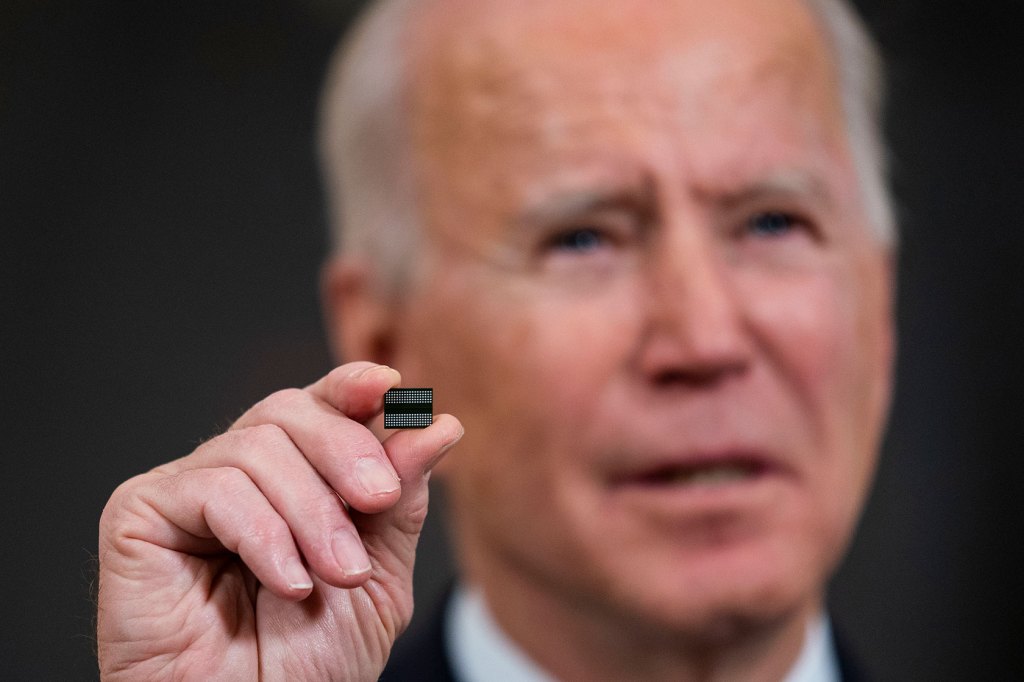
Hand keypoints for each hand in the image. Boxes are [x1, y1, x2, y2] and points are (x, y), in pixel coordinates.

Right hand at [96, 362, 462, 679]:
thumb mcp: (380, 574)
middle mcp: (237, 474)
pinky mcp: (139, 514)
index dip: (351, 387)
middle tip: (378, 500)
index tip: (391, 387)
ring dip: (312, 513)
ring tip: (338, 575)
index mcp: (291, 479)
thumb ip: (402, 499)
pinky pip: (212, 487)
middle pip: (287, 410)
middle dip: (345, 451)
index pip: (316, 406)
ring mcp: (186, 491)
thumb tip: (437, 425)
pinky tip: (286, 581)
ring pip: (256, 447)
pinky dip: (263, 533)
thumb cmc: (308, 663)